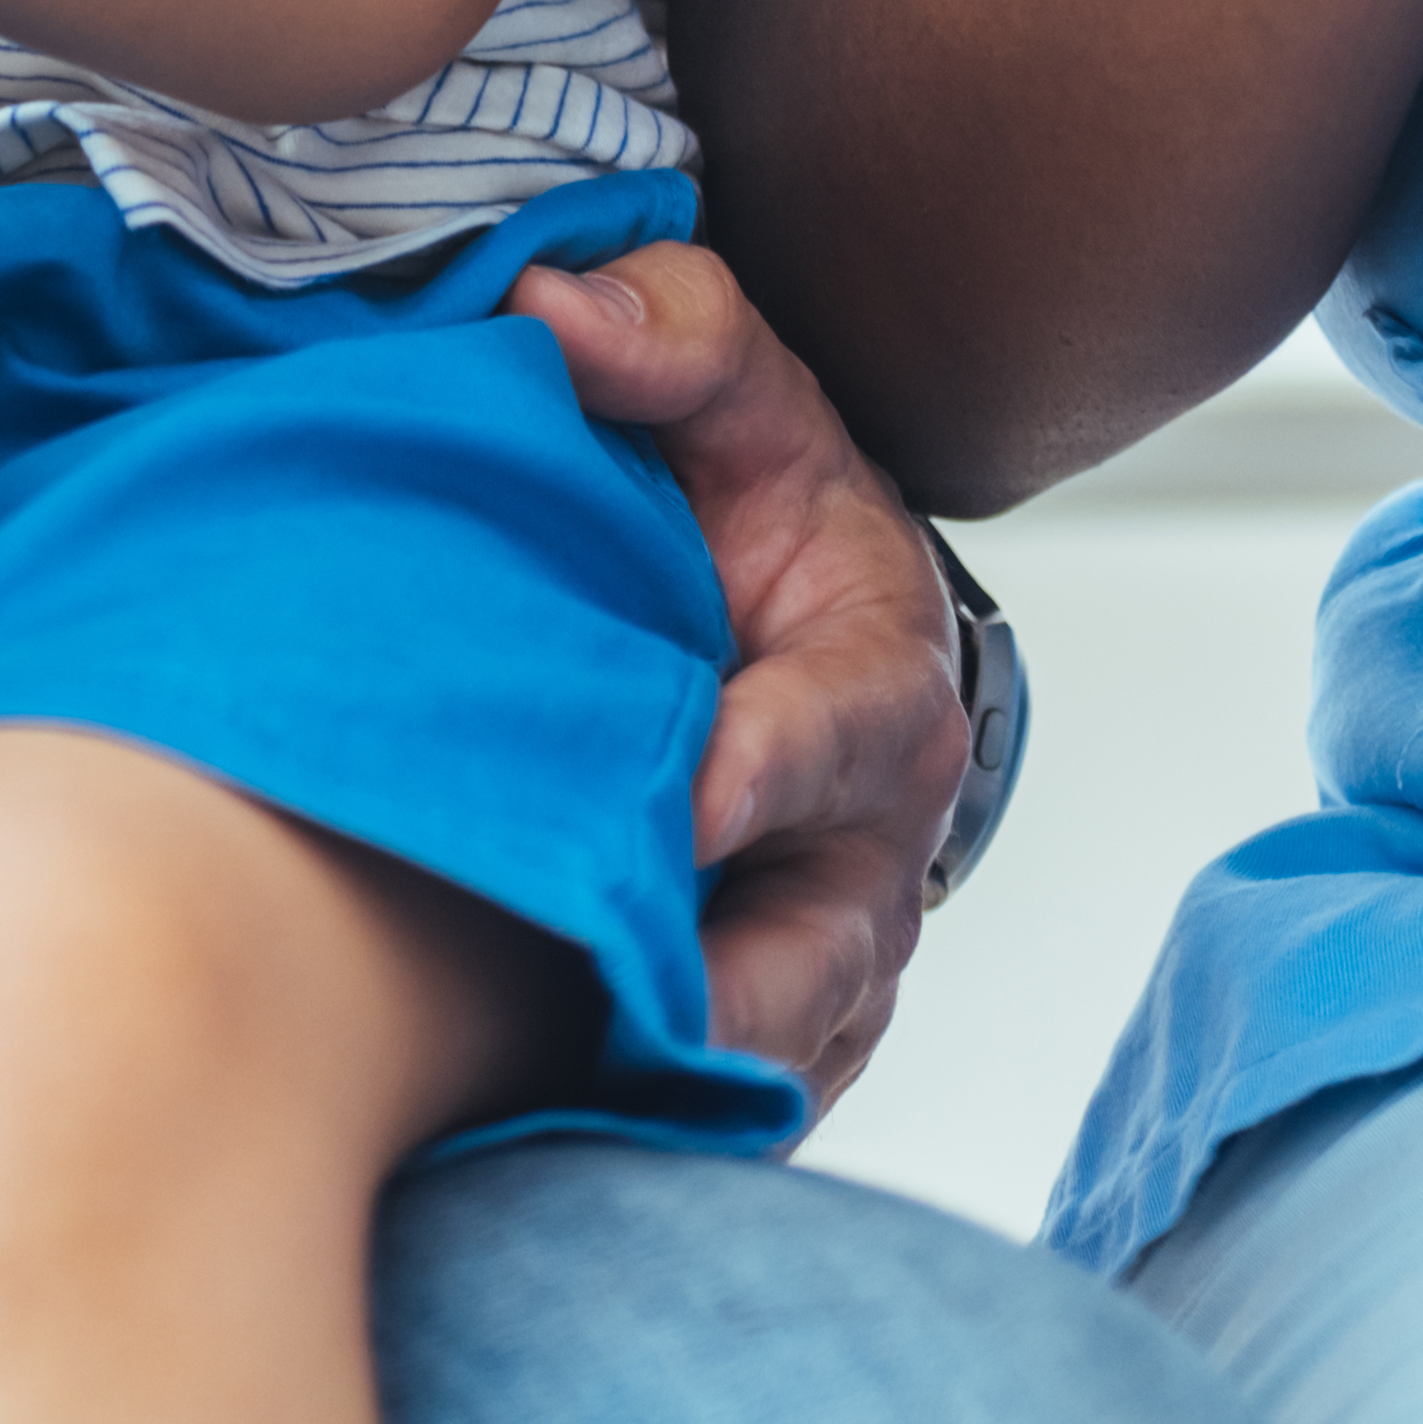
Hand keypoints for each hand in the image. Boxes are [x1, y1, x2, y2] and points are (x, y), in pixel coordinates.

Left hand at [517, 240, 960, 1110]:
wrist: (799, 625)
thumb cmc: (759, 503)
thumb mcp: (735, 393)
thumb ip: (667, 333)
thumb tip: (549, 308)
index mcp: (877, 682)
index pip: (838, 733)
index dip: (767, 766)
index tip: (686, 798)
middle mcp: (874, 842)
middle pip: (821, 945)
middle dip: (728, 978)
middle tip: (611, 995)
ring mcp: (834, 953)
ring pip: (778, 1045)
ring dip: (680, 1066)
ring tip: (565, 1078)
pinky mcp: (781, 1034)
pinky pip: (733, 1103)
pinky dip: (656, 1114)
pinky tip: (545, 1115)